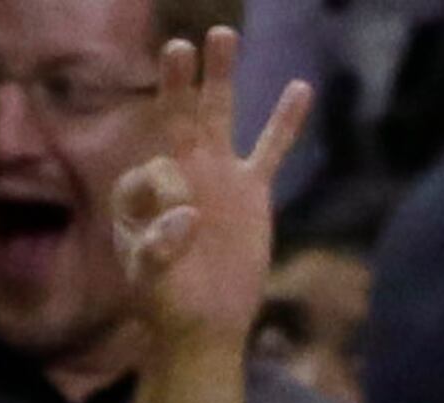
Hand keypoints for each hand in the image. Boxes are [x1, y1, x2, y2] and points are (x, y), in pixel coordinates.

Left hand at [111, 28, 312, 347]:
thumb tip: (190, 215)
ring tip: (223, 35)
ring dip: (221, 75)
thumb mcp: (145, 277)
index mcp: (142, 187)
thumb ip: (156, 246)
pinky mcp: (252, 190)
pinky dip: (285, 122)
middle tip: (179, 49)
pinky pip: (271, 149)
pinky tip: (301, 89)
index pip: (151, 170)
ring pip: (219, 113)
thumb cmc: (164, 301)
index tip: (178, 232)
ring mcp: (217, 172)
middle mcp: (178, 166)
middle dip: (178, 80)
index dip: (163, 199)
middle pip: (178, 112)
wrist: (203, 325)